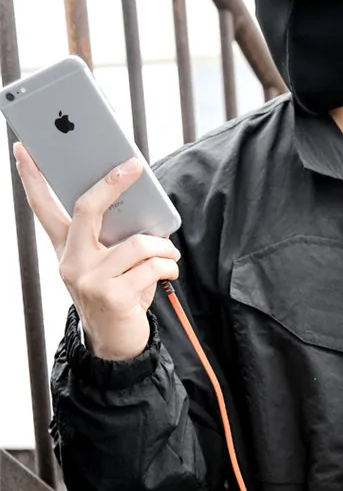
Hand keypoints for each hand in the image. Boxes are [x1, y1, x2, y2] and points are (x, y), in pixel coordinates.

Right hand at [13, 142, 180, 359]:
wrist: (116, 342)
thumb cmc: (118, 294)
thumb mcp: (108, 264)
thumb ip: (113, 237)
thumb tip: (140, 204)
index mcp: (66, 249)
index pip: (42, 208)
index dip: (32, 178)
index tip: (24, 147)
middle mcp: (71, 261)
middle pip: (87, 208)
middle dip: (112, 183)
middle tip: (134, 166)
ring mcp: (88, 278)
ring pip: (135, 242)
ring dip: (162, 247)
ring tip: (170, 254)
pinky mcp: (111, 294)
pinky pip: (150, 266)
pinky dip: (168, 266)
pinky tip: (170, 271)